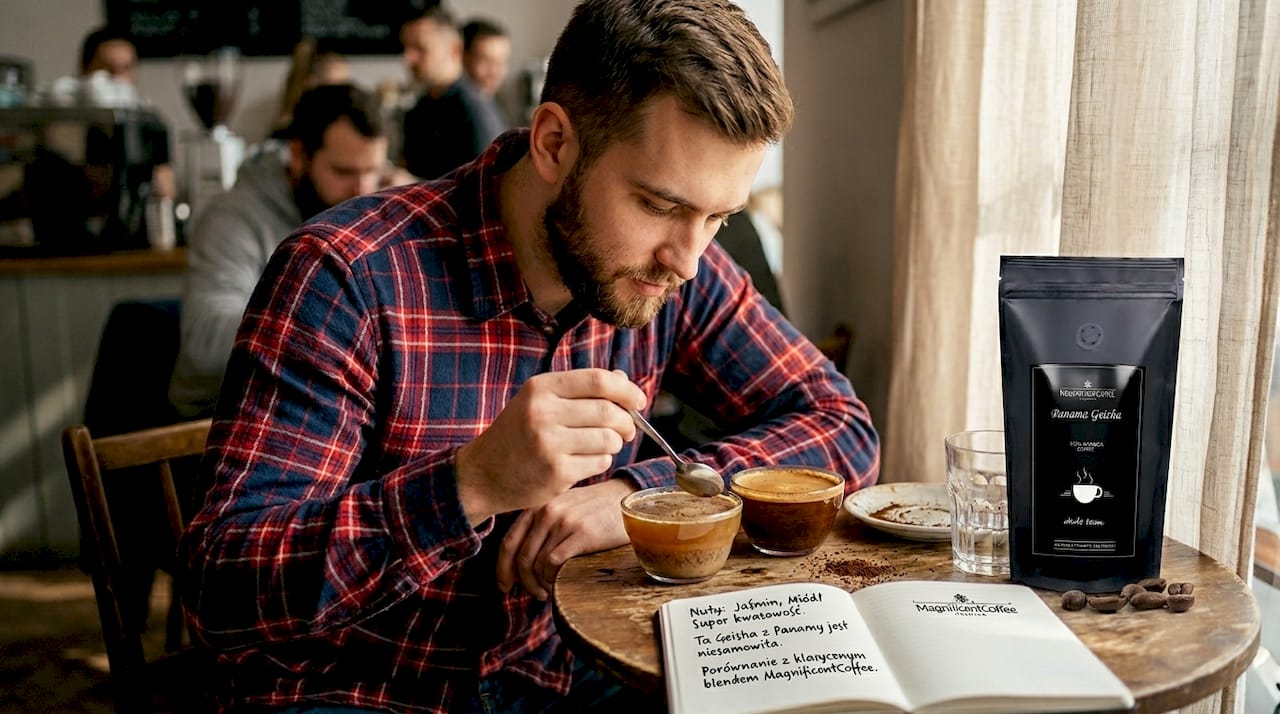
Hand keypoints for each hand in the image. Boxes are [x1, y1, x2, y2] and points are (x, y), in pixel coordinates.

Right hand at [456, 368, 643, 523]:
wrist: (484, 474)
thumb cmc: (519, 434)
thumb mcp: (541, 402)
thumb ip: (581, 389)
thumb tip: (624, 381)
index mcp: (540, 388)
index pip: (598, 380)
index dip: (626, 390)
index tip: (639, 401)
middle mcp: (542, 412)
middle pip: (608, 411)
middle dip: (627, 422)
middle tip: (628, 430)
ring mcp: (548, 443)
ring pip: (608, 439)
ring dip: (615, 444)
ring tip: (602, 446)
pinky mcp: (556, 472)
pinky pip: (600, 462)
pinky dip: (601, 461)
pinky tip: (584, 461)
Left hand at [496, 478, 636, 598]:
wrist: (625, 497)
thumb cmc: (594, 507)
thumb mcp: (561, 506)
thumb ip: (541, 524)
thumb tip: (520, 560)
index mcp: (537, 505)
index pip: (509, 541)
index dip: (502, 568)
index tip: (504, 585)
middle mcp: (546, 510)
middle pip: (522, 557)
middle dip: (524, 582)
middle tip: (535, 594)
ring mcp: (563, 521)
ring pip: (537, 563)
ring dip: (540, 583)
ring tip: (549, 591)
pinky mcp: (580, 533)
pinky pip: (553, 563)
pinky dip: (552, 578)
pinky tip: (558, 583)